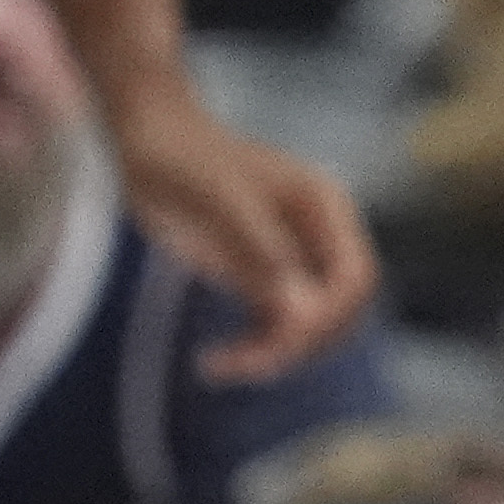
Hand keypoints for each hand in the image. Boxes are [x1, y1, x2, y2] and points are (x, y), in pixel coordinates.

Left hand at [112, 84, 376, 378]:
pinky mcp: (259, 271)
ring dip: (275, 353)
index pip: (354, 278)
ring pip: (309, 323)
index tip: (275, 344)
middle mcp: (319, 234)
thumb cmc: (184, 157)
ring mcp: (291, 254)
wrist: (149, 136)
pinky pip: (276, 323)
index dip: (326, 317)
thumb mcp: (221, 201)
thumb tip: (299, 311)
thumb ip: (262, 253)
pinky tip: (217, 358)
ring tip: (220, 367)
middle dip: (301, 343)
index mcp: (326, 207)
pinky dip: (255, 347)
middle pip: (340, 308)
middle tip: (243, 366)